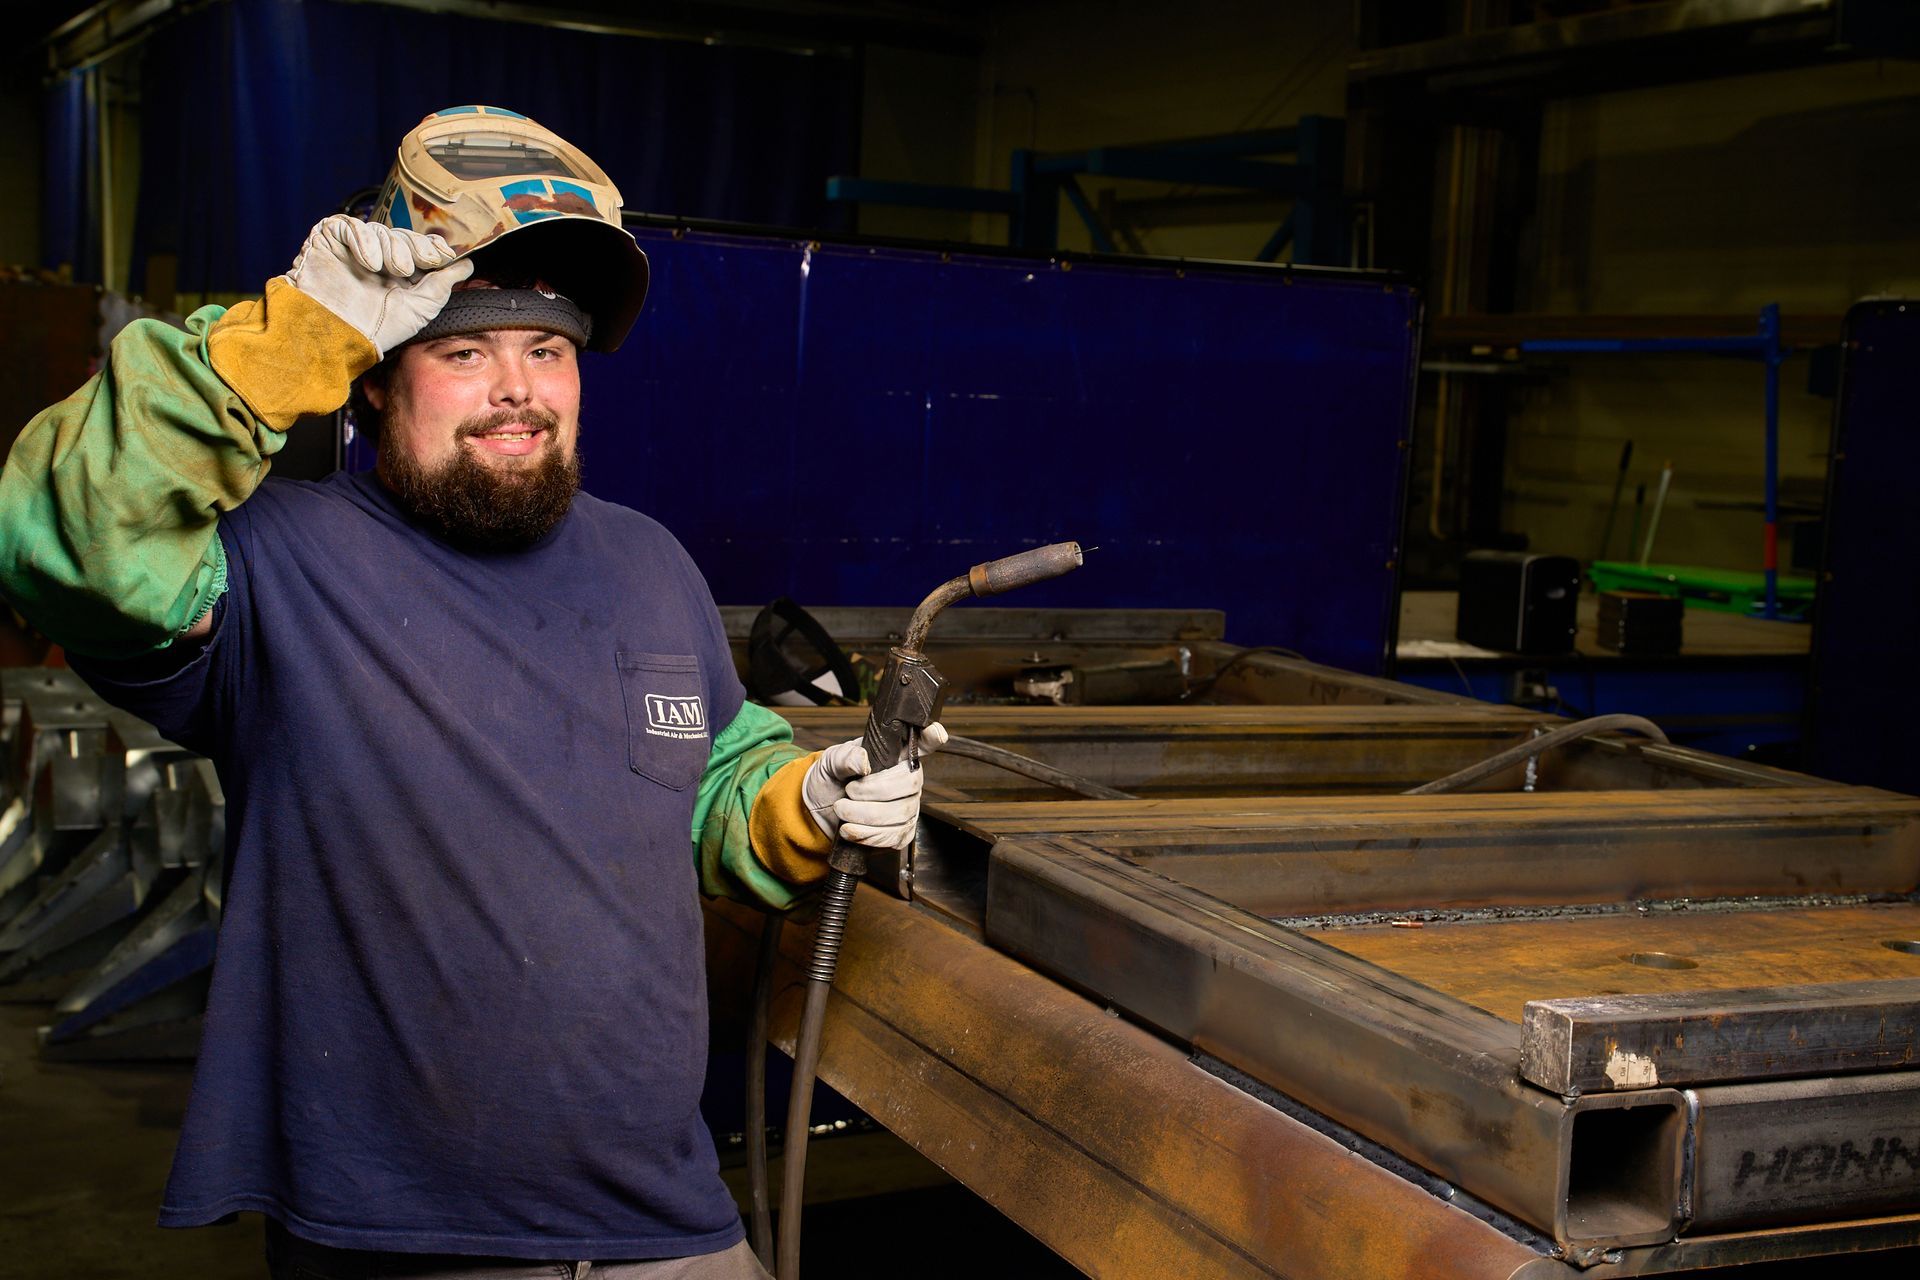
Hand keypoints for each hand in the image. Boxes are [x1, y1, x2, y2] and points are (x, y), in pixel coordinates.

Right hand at [283, 215, 473, 356]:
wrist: (338, 336)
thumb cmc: (376, 330)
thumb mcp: (420, 308)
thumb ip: (442, 284)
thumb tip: (466, 265)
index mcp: (397, 274)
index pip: (418, 247)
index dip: (432, 247)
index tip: (445, 255)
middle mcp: (376, 259)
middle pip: (402, 237)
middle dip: (415, 247)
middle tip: (420, 263)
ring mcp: (352, 249)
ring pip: (380, 231)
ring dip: (392, 248)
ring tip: (393, 270)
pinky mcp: (328, 240)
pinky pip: (348, 226)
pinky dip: (364, 240)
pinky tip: (370, 263)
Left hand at [802, 723, 948, 849]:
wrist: (820, 811)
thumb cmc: (832, 779)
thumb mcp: (831, 761)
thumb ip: (845, 758)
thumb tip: (863, 762)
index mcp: (896, 755)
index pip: (923, 743)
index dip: (932, 737)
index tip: (934, 733)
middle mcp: (908, 780)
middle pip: (910, 784)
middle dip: (874, 791)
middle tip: (848, 791)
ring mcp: (908, 807)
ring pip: (900, 814)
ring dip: (865, 815)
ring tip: (841, 809)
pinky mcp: (901, 832)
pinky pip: (894, 836)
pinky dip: (868, 835)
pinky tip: (849, 829)